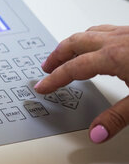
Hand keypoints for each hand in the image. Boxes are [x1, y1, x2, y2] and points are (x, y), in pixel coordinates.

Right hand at [35, 25, 128, 142]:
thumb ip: (117, 118)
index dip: (54, 79)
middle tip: (47, 67)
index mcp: (113, 56)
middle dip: (57, 56)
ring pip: (90, 33)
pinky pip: (106, 30)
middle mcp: (117, 40)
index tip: (42, 86)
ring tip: (67, 54)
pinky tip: (98, 45)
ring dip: (73, 44)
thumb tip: (97, 133)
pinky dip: (92, 38)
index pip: (73, 68)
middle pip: (75, 43)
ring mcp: (127, 33)